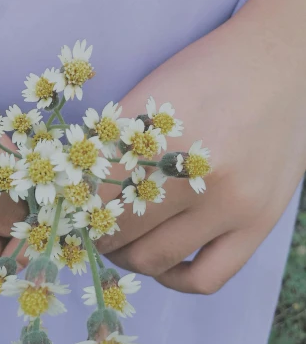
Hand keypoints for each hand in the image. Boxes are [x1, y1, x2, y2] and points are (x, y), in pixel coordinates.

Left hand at [97, 0, 305, 293]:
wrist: (280, 62)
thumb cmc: (206, 71)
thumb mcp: (149, 94)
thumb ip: (112, 143)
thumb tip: (68, 190)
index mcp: (155, 135)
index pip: (90, 195)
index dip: (68, 211)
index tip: (62, 214)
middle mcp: (193, 173)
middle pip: (118, 230)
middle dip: (94, 234)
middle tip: (89, 229)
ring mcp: (231, 203)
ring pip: (153, 259)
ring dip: (125, 257)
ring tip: (122, 244)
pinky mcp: (258, 222)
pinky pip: (207, 277)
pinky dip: (174, 280)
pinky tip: (163, 266)